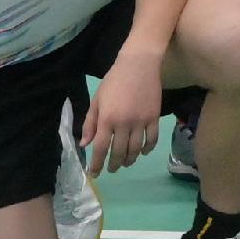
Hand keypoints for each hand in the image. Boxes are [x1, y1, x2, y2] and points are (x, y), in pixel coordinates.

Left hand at [82, 46, 166, 173]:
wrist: (138, 65)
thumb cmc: (113, 81)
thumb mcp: (97, 100)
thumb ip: (90, 123)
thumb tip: (85, 144)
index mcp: (106, 119)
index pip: (101, 148)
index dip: (97, 164)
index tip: (95, 174)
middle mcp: (123, 123)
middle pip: (119, 151)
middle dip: (114, 164)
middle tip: (111, 169)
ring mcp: (141, 121)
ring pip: (136, 148)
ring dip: (130, 159)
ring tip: (126, 163)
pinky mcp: (154, 117)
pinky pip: (152, 139)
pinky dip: (148, 149)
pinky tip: (143, 152)